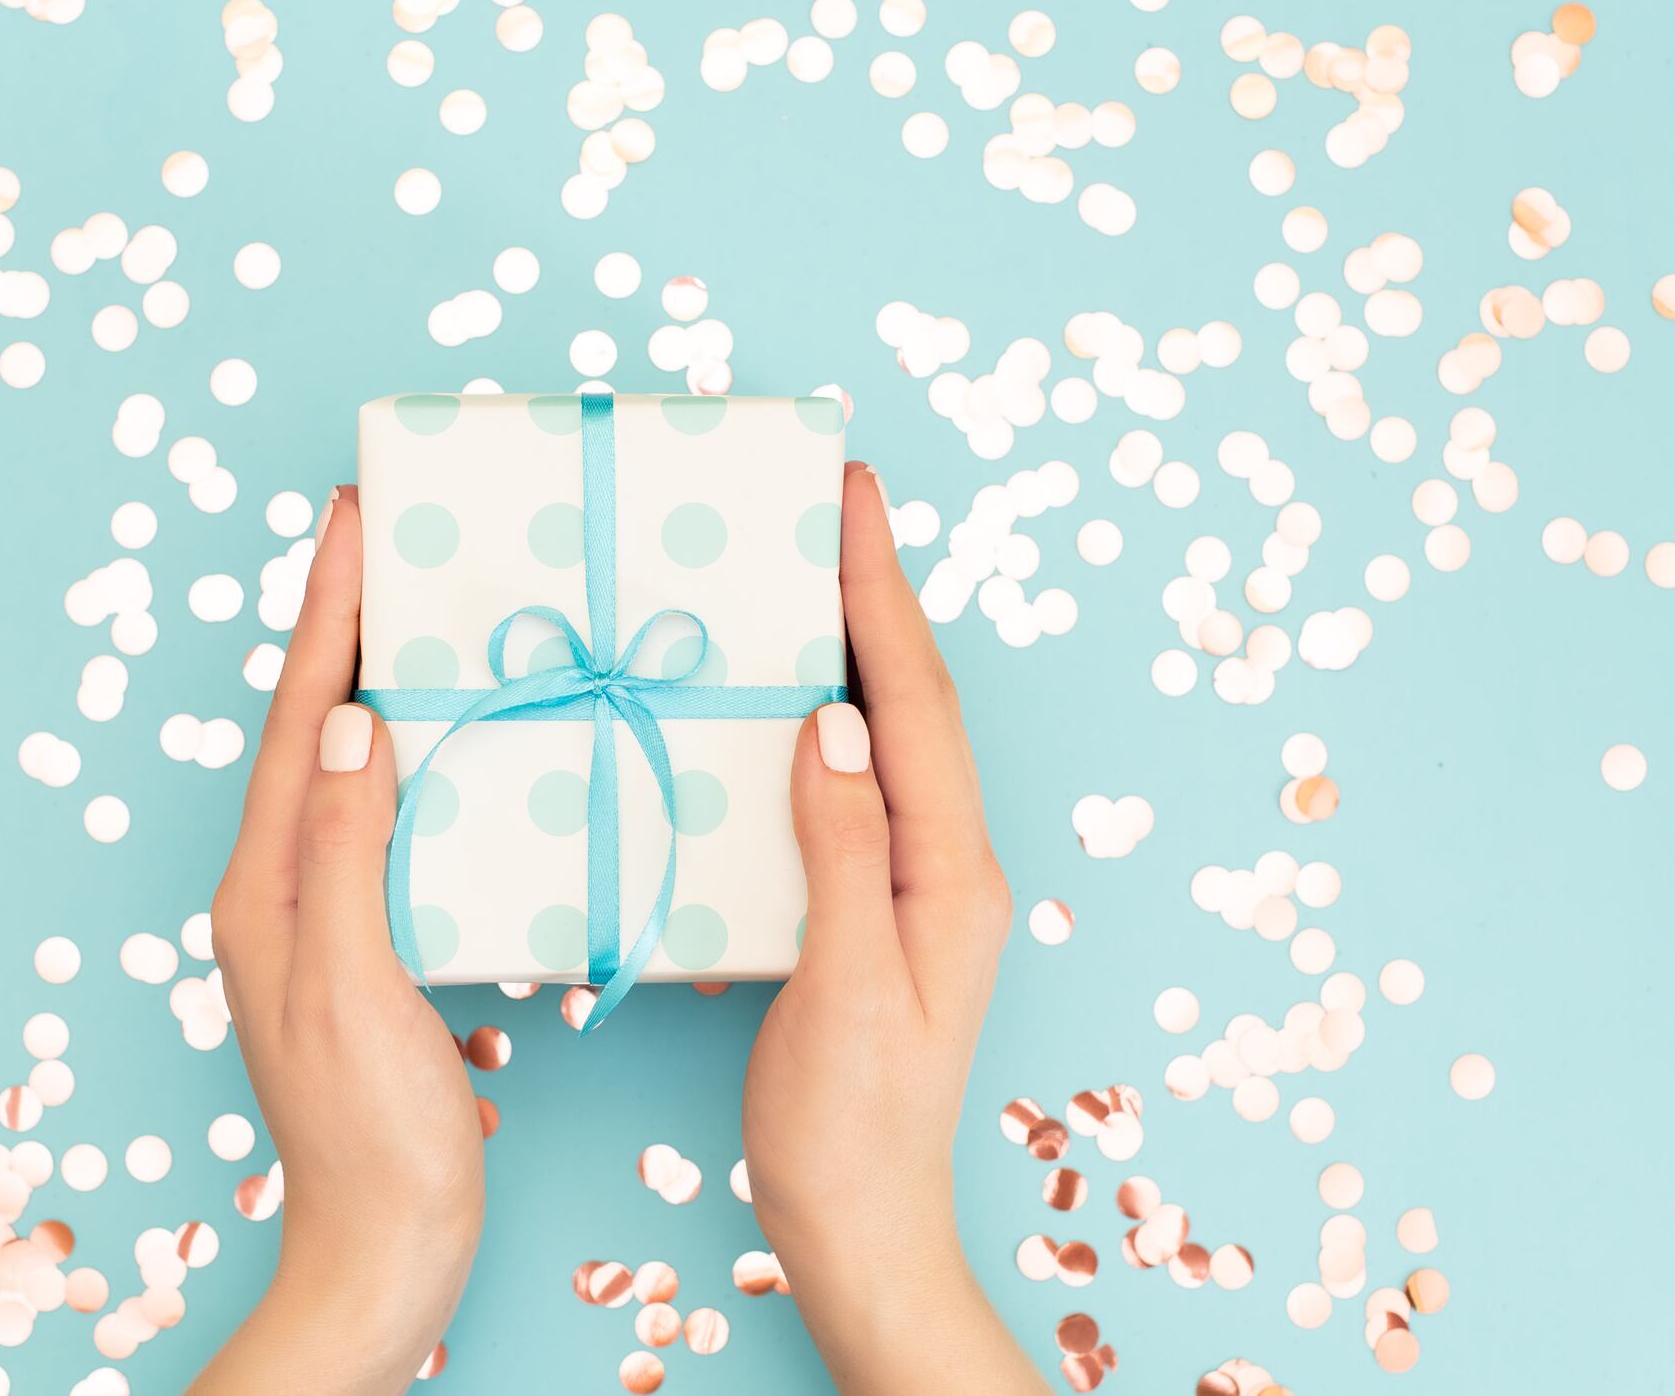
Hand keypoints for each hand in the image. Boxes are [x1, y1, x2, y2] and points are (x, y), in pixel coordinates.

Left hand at [194, 487, 484, 1395]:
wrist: (385, 1251)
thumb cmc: (370, 1137)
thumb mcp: (351, 987)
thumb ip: (344, 853)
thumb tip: (346, 722)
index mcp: (264, 886)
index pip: (295, 721)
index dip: (326, 615)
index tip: (355, 520)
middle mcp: (280, 884)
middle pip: (311, 724)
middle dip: (345, 621)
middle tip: (386, 530)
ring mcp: (322, 911)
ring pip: (349, 761)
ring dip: (379, 674)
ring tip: (422, 603)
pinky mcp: (369, 938)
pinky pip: (388, 812)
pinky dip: (417, 750)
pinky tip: (459, 735)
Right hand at [742, 464, 1044, 1393]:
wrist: (863, 1229)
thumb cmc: (851, 1128)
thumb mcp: (844, 991)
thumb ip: (843, 852)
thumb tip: (827, 723)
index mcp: (951, 873)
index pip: (915, 705)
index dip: (881, 595)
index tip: (850, 501)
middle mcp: (947, 862)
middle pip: (912, 701)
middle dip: (874, 594)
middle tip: (828, 504)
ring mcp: (915, 883)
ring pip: (887, 736)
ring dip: (852, 646)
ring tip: (803, 572)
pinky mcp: (873, 906)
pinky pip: (852, 785)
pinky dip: (822, 720)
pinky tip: (780, 700)